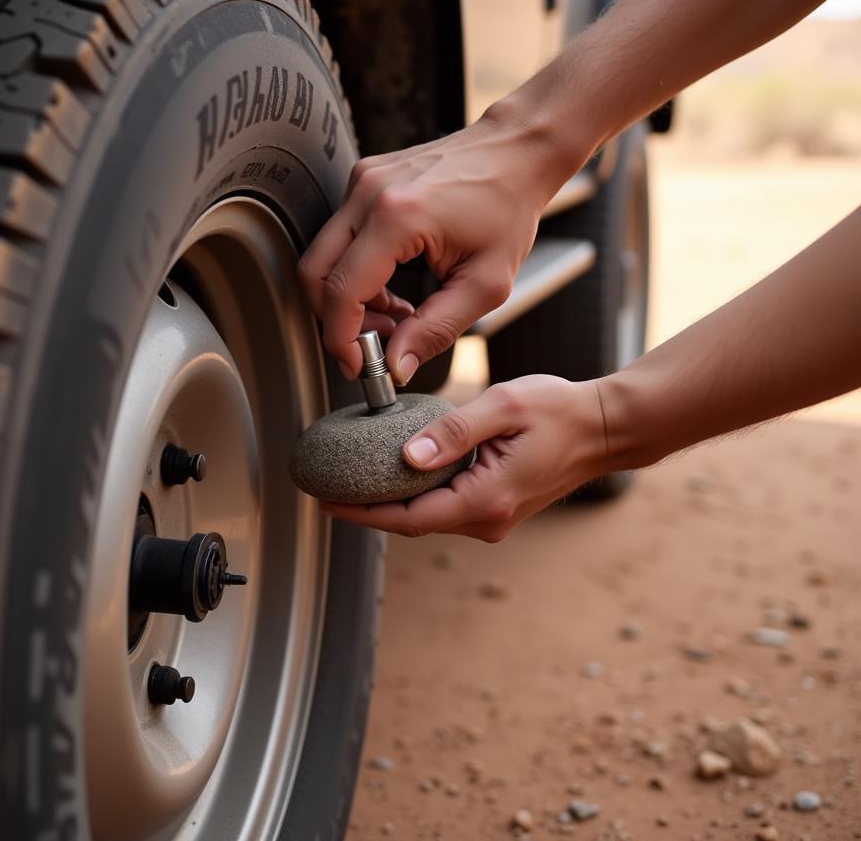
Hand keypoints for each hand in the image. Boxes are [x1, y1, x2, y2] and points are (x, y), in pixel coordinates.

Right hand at [298, 108, 577, 381]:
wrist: (516, 152)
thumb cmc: (509, 207)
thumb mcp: (485, 284)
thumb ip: (436, 330)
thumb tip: (396, 365)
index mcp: (397, 217)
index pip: (341, 292)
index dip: (341, 339)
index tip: (358, 365)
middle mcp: (368, 193)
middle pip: (316, 274)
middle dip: (337, 320)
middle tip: (376, 343)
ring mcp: (361, 181)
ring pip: (323, 256)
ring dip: (347, 297)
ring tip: (395, 314)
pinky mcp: (364, 179)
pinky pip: (340, 236)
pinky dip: (355, 270)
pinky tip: (391, 284)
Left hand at [320, 376, 607, 541]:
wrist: (604, 427)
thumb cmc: (558, 410)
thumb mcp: (502, 407)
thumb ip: (452, 432)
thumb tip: (406, 459)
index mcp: (485, 499)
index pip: (408, 517)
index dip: (362, 511)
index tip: (326, 501)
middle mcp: (487, 519)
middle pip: (412, 522)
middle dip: (368, 508)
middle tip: (326, 489)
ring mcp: (493, 517)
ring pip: (428, 515)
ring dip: (391, 502)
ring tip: (351, 480)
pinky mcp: (496, 506)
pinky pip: (446, 506)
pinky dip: (417, 494)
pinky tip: (395, 473)